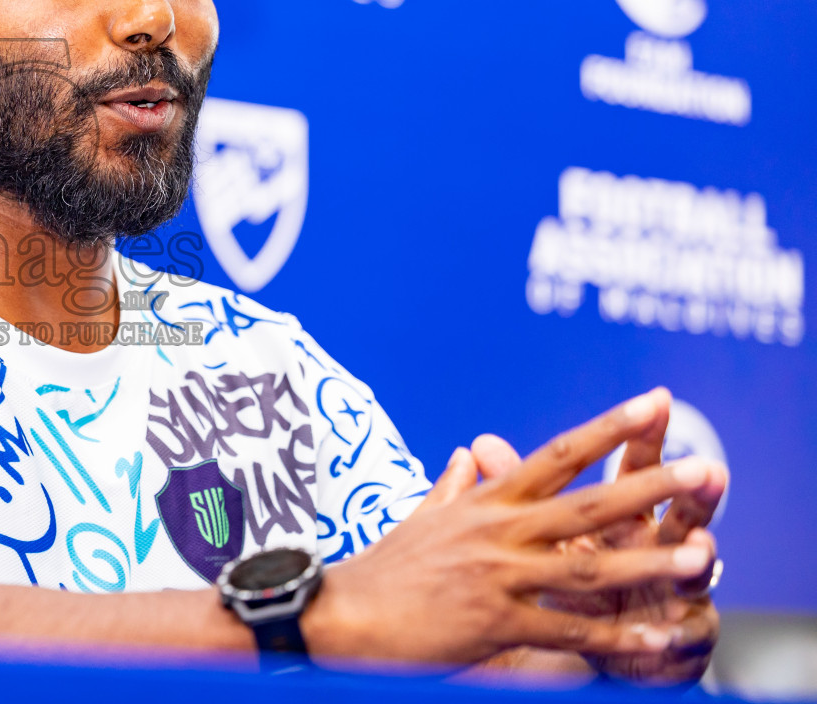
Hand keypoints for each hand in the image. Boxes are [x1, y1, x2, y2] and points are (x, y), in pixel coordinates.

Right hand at [302, 390, 720, 669]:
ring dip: (649, 563)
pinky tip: (657, 640)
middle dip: (648, 485)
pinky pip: (567, 630)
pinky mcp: (493, 622)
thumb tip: (469, 452)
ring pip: (587, 564)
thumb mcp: (420, 516)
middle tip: (705, 468)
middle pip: (586, 502)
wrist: (336, 611)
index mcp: (485, 502)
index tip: (653, 402)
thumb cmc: (380, 569)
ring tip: (703, 555)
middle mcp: (497, 530)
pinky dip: (617, 638)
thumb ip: (453, 486)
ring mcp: (497, 575)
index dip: (607, 428)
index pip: (557, 454)